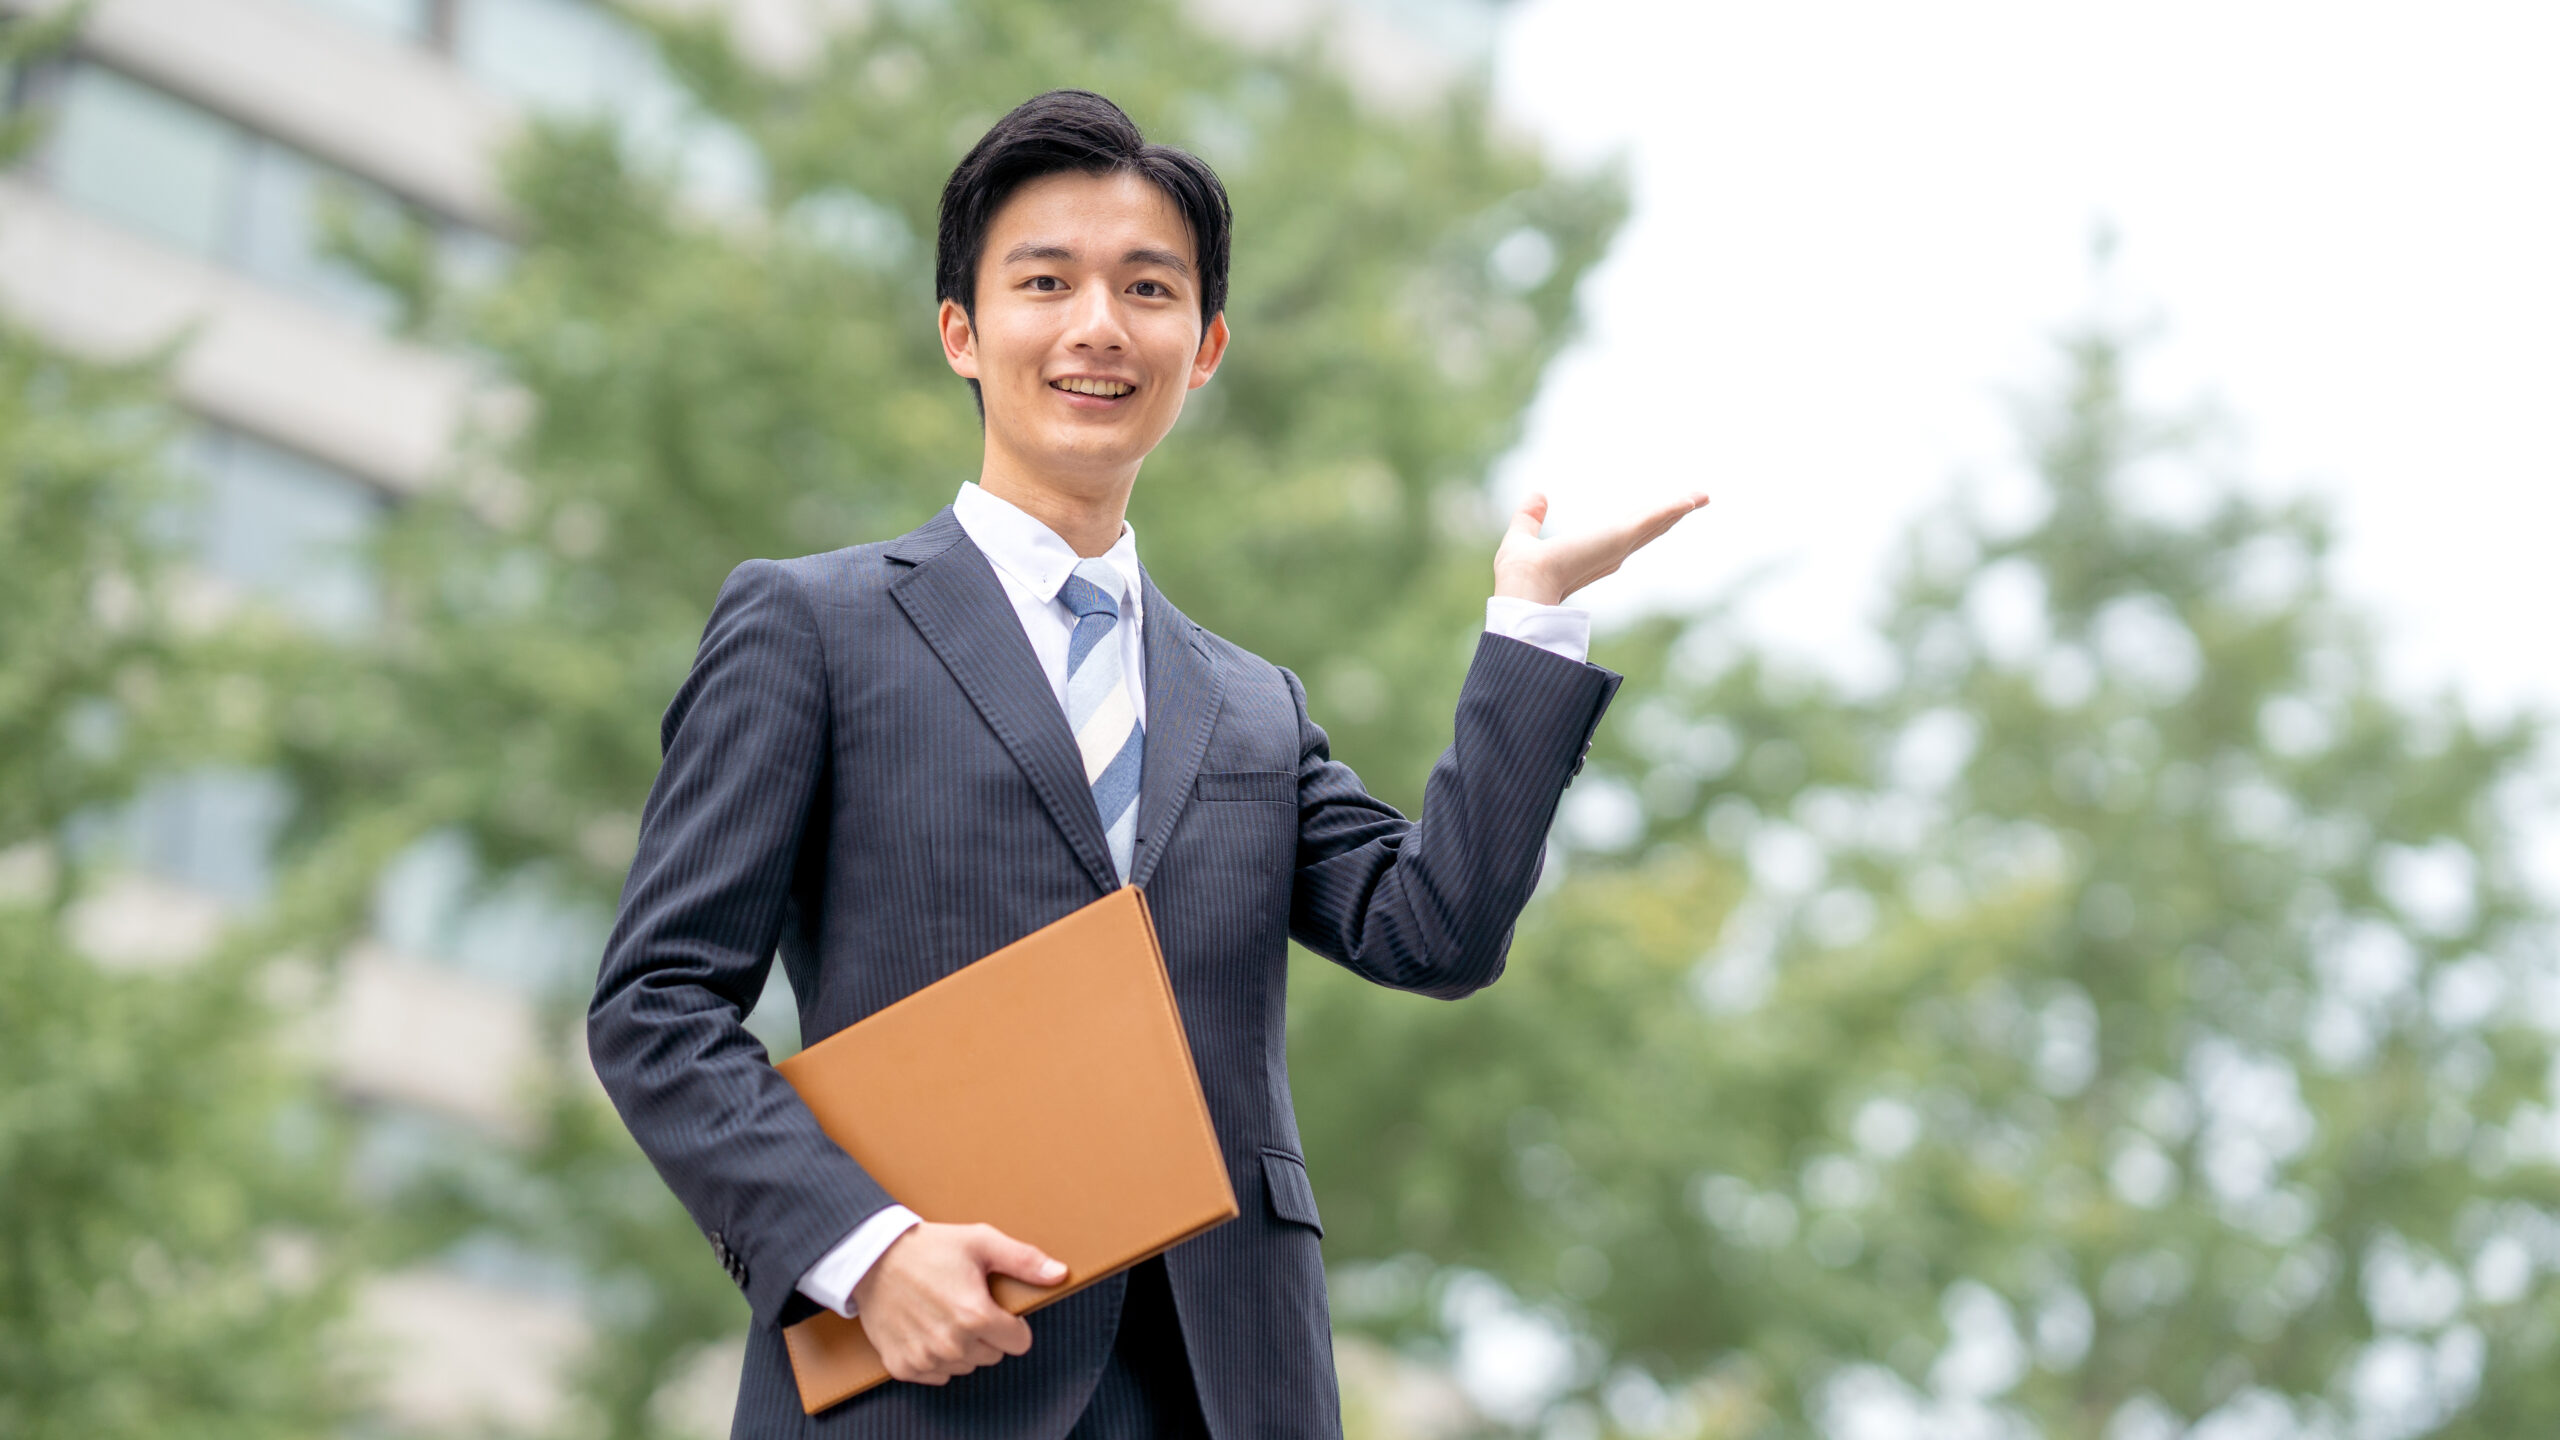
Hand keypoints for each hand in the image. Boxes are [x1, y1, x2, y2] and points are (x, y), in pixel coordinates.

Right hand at [850, 1222, 1065, 1384]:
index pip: (1019, 1342)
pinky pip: (936, 1375)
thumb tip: (1060, 1274)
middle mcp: (951, 1344)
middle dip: (987, 1334)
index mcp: (975, 1315)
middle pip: (993, 1355)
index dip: (1013, 1323)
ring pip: (965, 1366)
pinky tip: (926, 1329)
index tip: (995, 1306)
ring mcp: (925, 1358)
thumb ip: (1024, 1260)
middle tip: (965, 1303)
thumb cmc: (929, 1247)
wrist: (872, 1258)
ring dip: (961, 1347)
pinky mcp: (903, 1366)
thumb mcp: (981, 1242)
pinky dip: (934, 1357)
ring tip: (943, 1313)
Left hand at [1492, 490, 1709, 606]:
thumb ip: (1530, 518)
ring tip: (1702, 496)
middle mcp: (1611, 553)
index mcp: (1592, 554)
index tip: (1660, 513)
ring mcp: (1619, 546)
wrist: (1525, 590)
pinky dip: (1673, 508)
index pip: (1624, 535)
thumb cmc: (1519, 575)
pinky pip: (1654, 518)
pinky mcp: (1620, 537)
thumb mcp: (1522, 537)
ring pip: (1657, 523)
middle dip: (1671, 515)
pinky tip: (1690, 499)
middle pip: (1649, 529)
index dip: (1643, 523)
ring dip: (1679, 508)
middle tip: (1694, 501)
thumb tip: (1537, 496)